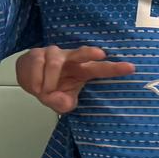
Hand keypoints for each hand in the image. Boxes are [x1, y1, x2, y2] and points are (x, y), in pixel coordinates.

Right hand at [15, 43, 134, 113]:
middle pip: (82, 53)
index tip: (131, 68)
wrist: (27, 77)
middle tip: (101, 54)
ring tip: (45, 93)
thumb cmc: (51, 87)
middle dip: (91, 53)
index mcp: (82, 70)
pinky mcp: (37, 52)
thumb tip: (60, 101)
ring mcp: (54, 54)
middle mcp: (71, 59)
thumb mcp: (60, 102)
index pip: (100, 69)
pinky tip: (36, 87)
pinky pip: (38, 65)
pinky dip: (36, 80)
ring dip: (49, 82)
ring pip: (54, 64)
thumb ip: (62, 104)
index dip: (115, 69)